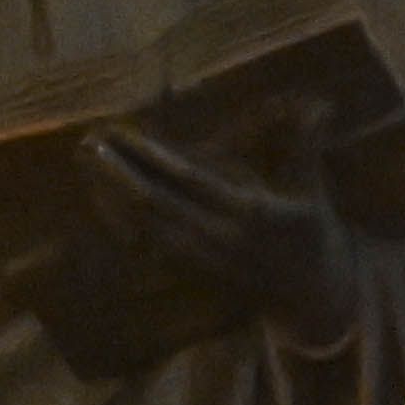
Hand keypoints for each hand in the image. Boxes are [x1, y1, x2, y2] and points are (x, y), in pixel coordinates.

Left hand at [84, 131, 354, 338]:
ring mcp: (199, 260)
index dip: (153, 156)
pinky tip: (100, 196)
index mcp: (251, 215)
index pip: (190, 181)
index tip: (122, 132)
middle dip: (118, 172)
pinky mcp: (187, 274)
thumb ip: (305, 146)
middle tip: (88, 141)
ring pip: (143, 226)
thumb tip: (318, 104)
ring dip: (110, 194)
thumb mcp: (313, 191)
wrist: (311, 300)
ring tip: (86, 160)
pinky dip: (120, 220)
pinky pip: (145, 246)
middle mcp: (219, 240)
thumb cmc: (313, 237)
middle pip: (155, 204)